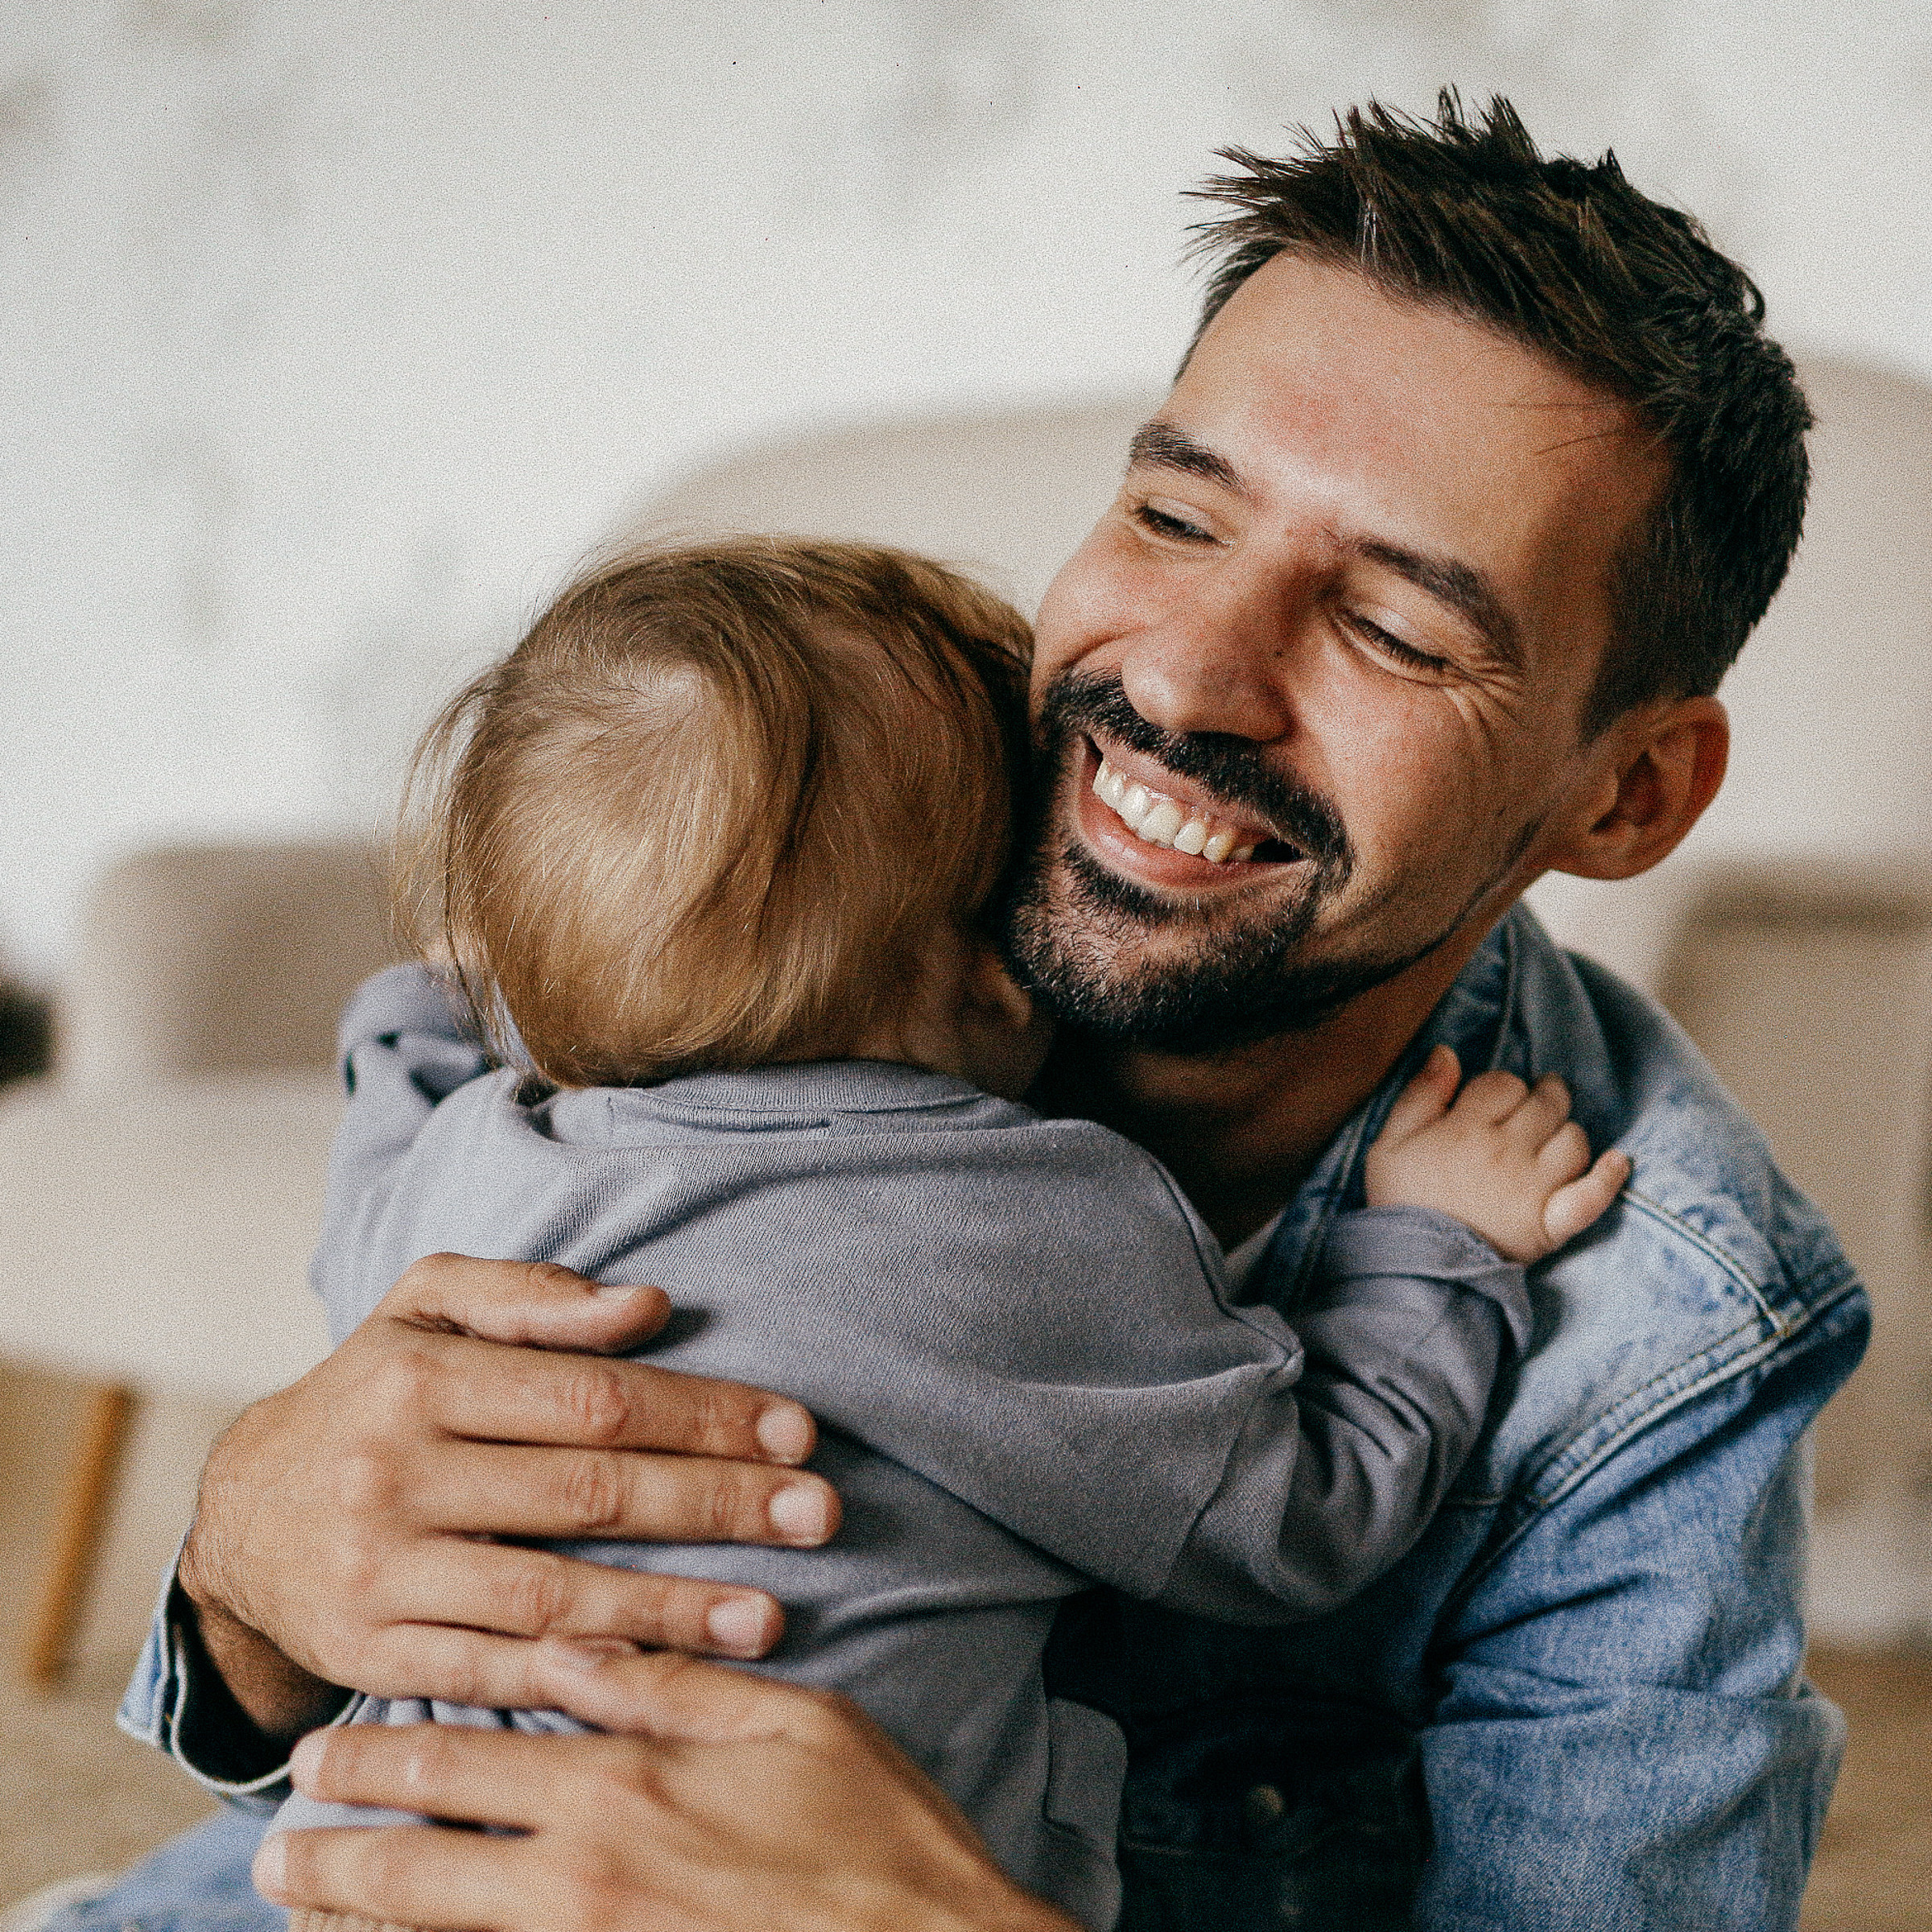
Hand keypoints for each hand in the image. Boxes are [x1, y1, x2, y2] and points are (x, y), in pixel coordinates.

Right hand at [178, 1254, 841, 1740]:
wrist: (241, 1515)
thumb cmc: (369, 1392)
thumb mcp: (424, 1306)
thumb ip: (529, 1292)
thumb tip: (647, 1305)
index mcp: (420, 1377)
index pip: (594, 1398)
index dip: (704, 1414)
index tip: (797, 1430)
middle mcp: (395, 1475)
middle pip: (588, 1494)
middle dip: (718, 1504)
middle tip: (819, 1513)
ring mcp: (381, 1575)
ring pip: (549, 1596)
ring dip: (671, 1609)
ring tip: (770, 1614)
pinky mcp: (371, 1657)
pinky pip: (494, 1676)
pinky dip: (585, 1680)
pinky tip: (667, 1679)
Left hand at [254, 1645, 1076, 1931]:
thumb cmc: (876, 1834)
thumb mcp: (791, 1722)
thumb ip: (675, 1683)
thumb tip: (579, 1646)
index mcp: (624, 1788)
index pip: (466, 1764)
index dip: (380, 1760)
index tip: (320, 1753)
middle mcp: (583, 1882)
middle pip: (417, 1871)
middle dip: (332, 1855)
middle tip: (274, 1845)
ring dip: (356, 1926)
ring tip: (303, 1908)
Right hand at [1364, 1046, 1630, 1263]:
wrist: (1411, 1267)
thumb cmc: (1399, 1201)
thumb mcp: (1389, 1142)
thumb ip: (1420, 1094)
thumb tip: (1447, 1052)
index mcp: (1466, 1128)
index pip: (1503, 1083)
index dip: (1500, 1086)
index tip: (1489, 1102)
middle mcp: (1507, 1152)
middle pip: (1545, 1105)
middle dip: (1543, 1096)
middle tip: (1536, 1103)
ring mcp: (1534, 1188)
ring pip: (1573, 1141)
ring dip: (1568, 1132)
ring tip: (1554, 1137)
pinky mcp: (1550, 1223)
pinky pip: (1591, 1197)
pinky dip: (1608, 1178)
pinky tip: (1618, 1161)